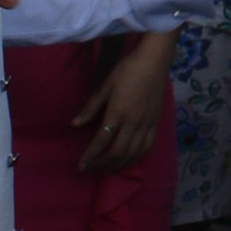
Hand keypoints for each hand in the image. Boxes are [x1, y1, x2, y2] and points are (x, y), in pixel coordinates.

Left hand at [74, 36, 171, 173]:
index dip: (91, 155)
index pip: (102, 140)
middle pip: (117, 151)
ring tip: (106, 168)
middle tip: (91, 168)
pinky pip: (146, 148)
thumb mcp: (106, 86)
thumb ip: (91, 107)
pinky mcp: (155, 124)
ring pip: (132, 153)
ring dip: (118, 164)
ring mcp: (147, 124)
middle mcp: (133, 122)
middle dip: (102, 163)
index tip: (81, 165)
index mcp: (118, 111)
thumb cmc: (127, 70)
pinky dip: (135, 158)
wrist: (154, 62)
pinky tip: (127, 160)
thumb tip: (75, 124)